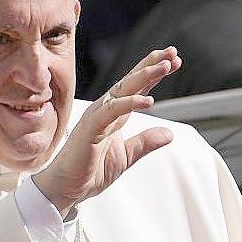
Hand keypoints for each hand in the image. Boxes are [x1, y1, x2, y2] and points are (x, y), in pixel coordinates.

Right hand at [33, 47, 181, 216]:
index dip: (154, 73)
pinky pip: (112, 111)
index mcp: (114, 115)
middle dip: (152, 65)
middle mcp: (105, 110)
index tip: (174, 60)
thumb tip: (169, 134)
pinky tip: (148, 100)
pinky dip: (129, 103)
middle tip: (172, 53)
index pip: (136, 88)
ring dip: (144, 77)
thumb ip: (146, 142)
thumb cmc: (90, 171)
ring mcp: (96, 117)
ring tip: (165, 67)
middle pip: (131, 81)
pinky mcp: (90, 129)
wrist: (66, 188)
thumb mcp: (127, 156)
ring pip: (122, 90)